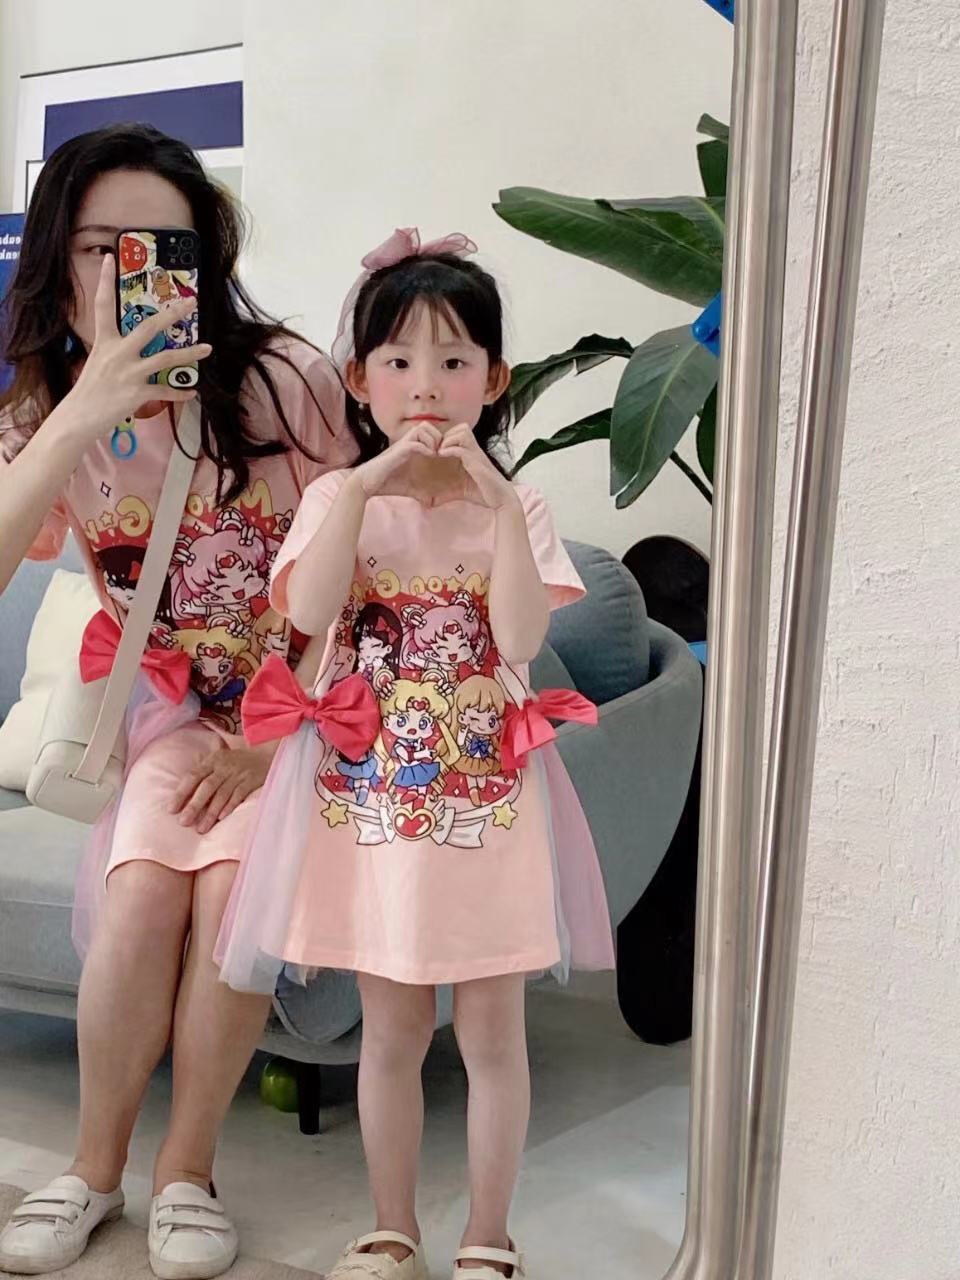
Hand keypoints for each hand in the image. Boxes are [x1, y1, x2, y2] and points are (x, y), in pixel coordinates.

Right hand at [63, 254, 212, 443]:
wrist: (78, 417)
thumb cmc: (89, 390)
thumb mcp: (98, 361)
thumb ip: (115, 350)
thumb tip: (132, 344)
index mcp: (104, 342)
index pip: (103, 306)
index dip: (104, 281)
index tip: (109, 259)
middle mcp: (117, 353)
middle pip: (148, 327)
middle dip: (172, 314)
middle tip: (191, 302)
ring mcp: (128, 373)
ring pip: (165, 358)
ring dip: (190, 353)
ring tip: (208, 349)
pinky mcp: (137, 393)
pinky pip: (165, 391)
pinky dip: (180, 392)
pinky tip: (193, 392)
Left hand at [169, 742, 274, 834]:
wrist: (267, 755)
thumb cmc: (237, 762)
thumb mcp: (219, 760)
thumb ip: (204, 774)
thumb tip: (182, 797)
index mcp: (213, 760)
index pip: (193, 776)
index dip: (181, 793)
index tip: (171, 809)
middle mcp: (224, 766)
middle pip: (207, 786)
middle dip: (194, 805)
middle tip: (183, 822)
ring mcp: (239, 773)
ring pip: (222, 794)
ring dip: (211, 812)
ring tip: (201, 828)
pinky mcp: (251, 780)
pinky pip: (239, 794)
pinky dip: (230, 806)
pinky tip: (221, 818)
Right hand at [353, 422, 441, 496]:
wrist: (366, 483)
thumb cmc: (386, 483)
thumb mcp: (409, 486)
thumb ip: (420, 491)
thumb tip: (431, 503)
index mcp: (410, 447)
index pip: (428, 431)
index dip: (439, 439)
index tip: (442, 454)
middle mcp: (406, 442)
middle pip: (427, 425)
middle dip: (437, 436)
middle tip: (440, 452)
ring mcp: (401, 445)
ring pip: (422, 429)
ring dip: (432, 440)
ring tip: (434, 454)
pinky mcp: (397, 452)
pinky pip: (415, 443)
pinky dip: (425, 448)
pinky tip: (428, 457)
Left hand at [438, 424, 518, 509]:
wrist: (501, 499)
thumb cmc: (483, 494)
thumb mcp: (461, 489)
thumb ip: (447, 491)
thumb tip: (431, 503)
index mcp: (472, 453)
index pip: (460, 432)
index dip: (446, 437)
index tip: (436, 450)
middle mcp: (475, 451)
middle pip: (462, 428)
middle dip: (446, 435)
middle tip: (437, 449)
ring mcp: (477, 455)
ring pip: (463, 432)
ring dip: (448, 439)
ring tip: (440, 452)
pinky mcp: (477, 463)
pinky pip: (461, 449)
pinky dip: (449, 450)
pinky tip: (442, 456)